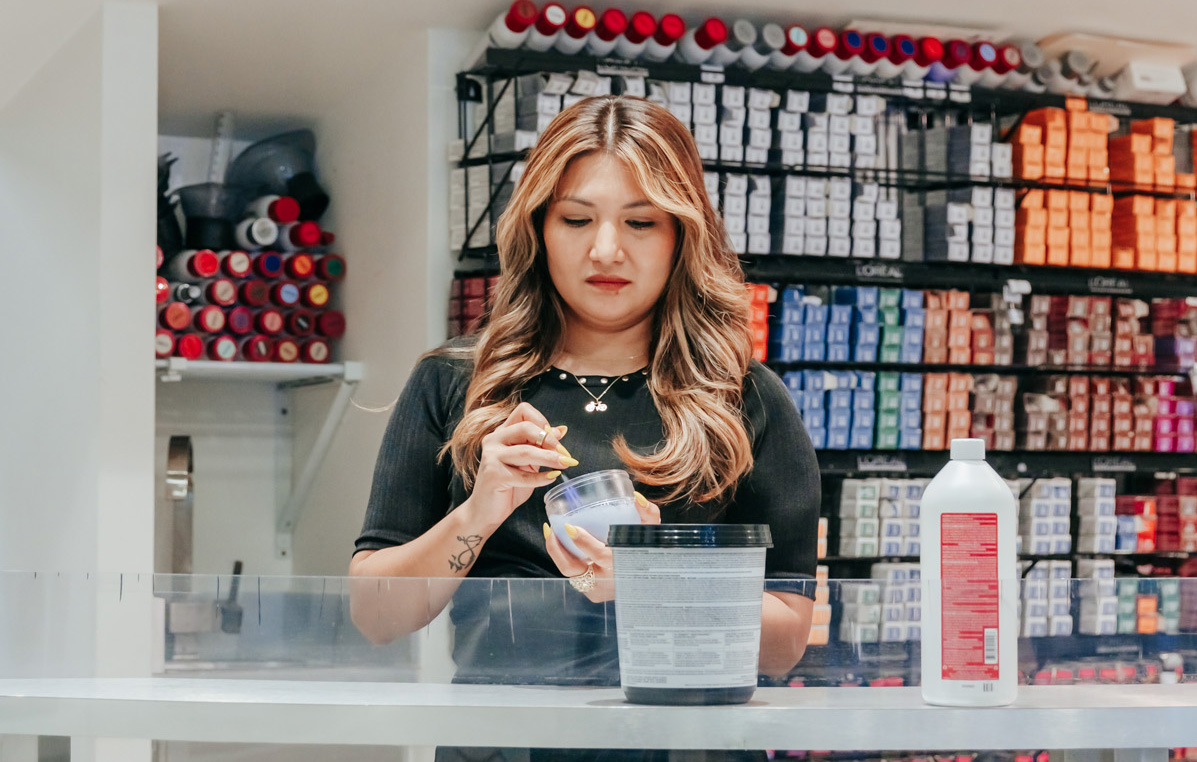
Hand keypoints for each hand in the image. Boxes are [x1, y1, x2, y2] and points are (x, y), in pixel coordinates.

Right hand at [464, 402, 575, 531]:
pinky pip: (524, 475)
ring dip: (550, 457)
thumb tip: (561, 430)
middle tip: (564, 454)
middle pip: (525, 427)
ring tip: (565, 464)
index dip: (542, 422)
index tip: (556, 438)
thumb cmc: (508, 485)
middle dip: (549, 440)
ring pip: (526, 451)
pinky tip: (551, 478)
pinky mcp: (494, 475)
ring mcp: (491, 457)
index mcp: (502, 433)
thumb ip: (539, 446)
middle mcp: (494, 440)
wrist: (486, 510)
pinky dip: (541, 477)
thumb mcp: (527, 462)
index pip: (523, 412)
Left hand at [542, 490, 660, 602]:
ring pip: (567, 571)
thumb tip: (636, 497)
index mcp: (622, 565)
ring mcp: (595, 588)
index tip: (570, 527)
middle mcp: (606, 579)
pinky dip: (562, 556)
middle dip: (557, 549)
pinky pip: (572, 573)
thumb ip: (648, 515)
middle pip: (572, 568)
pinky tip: (557, 540)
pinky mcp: (590, 590)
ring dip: (555, 551)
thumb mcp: (650, 534)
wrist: (647, 583)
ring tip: (550, 531)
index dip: (584, 542)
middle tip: (551, 527)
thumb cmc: (646, 553)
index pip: (600, 556)